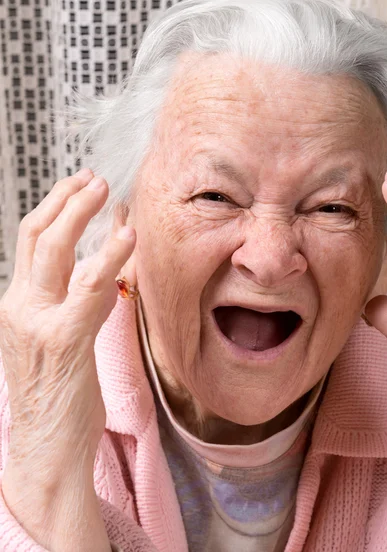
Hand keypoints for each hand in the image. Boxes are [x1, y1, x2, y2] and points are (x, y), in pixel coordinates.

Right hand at [0, 168, 135, 550]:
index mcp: (16, 305)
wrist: (47, 449)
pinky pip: (88, 288)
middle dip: (65, 199)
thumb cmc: (59, 395)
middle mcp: (19, 307)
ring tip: (107, 190)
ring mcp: (37, 323)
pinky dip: (109, 257)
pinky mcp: (63, 341)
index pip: (31, 243)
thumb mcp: (57, 339)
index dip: (55, 208)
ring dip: (81, 214)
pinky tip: (129, 237)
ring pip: (55, 252)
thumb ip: (72, 301)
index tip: (80, 187)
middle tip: (95, 177)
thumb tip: (100, 265)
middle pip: (37, 236)